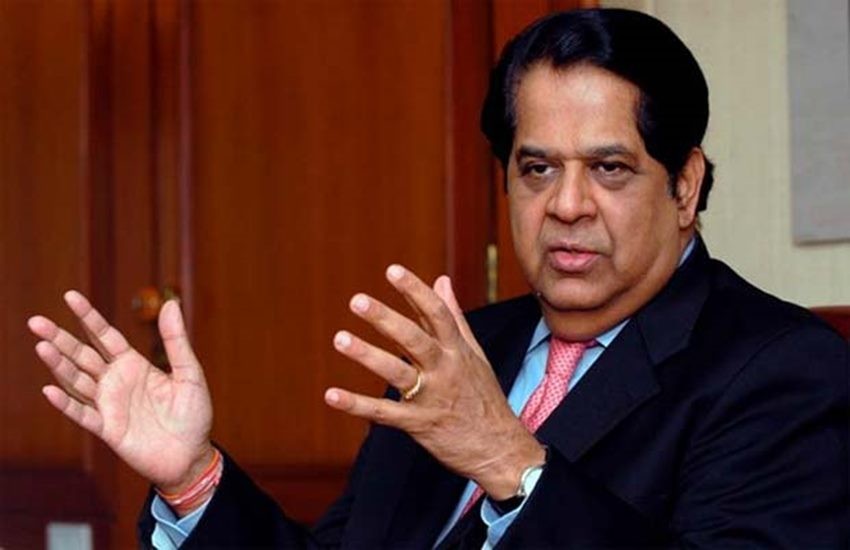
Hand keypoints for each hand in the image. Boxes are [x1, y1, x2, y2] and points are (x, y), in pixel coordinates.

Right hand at [27, 291, 213, 493]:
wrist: (192, 455)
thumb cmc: (193, 414)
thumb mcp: (189, 373)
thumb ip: (176, 341)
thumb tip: (171, 303)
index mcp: (134, 365)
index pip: (104, 336)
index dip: (88, 317)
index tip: (70, 296)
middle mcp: (116, 382)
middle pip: (83, 355)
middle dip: (60, 338)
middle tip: (36, 321)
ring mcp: (109, 405)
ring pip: (78, 381)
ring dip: (59, 365)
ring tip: (41, 346)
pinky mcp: (108, 429)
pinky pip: (83, 414)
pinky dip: (67, 403)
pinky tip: (50, 389)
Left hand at [325, 266, 544, 499]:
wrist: (498, 448)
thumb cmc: (483, 397)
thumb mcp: (474, 354)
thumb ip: (454, 316)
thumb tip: (441, 280)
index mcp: (457, 350)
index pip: (437, 313)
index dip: (415, 291)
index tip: (393, 270)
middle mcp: (445, 369)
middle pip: (414, 339)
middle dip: (385, 319)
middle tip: (357, 300)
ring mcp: (431, 397)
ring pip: (398, 372)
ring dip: (368, 355)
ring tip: (340, 339)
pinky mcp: (419, 424)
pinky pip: (384, 413)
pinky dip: (357, 405)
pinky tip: (332, 395)